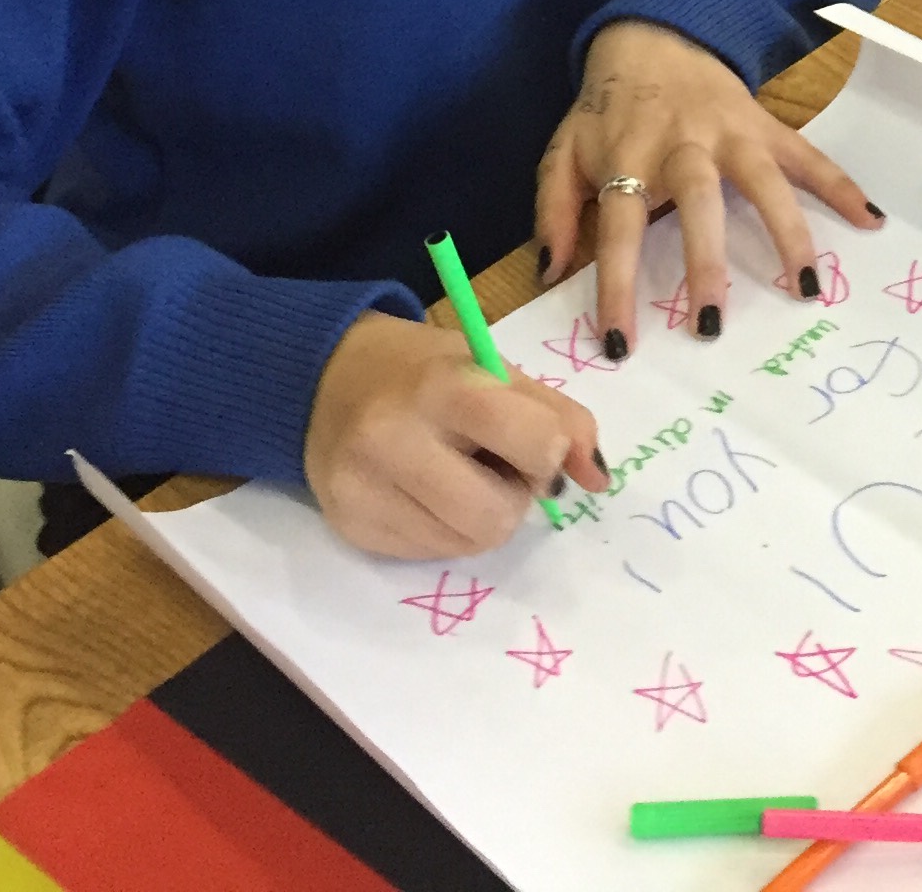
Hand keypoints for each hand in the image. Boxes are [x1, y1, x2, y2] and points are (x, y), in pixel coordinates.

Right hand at [303, 309, 604, 558]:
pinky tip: (425, 492)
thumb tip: (598, 479)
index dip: (547, 451)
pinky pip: (432, 554)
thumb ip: (557, 416)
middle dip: (515, 495)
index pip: (533, 442)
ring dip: (482, 516)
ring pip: (469, 545)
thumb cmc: (422, 369)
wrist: (322, 380)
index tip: (532, 440)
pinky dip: (446, 530)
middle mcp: (393, 440)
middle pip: (499, 516)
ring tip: (457, 475)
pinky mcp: (351, 528)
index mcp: (441, 386)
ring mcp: (365, 491)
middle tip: (494, 465)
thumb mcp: (493, 366)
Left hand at [534, 19, 882, 356]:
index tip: (618, 343)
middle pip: (697, 203)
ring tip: (805, 288)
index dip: (617, 286)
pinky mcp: (764, 125)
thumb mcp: (563, 151)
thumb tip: (550, 274)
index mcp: (627, 157)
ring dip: (786, 232)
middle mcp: (681, 144)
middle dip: (706, 263)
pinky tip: (868, 219)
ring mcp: (729, 133)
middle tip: (713, 324)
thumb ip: (552, 211)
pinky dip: (839, 184)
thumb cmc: (606, 110)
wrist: (651, 37)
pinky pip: (806, 155)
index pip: (619, 229)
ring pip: (762, 181)